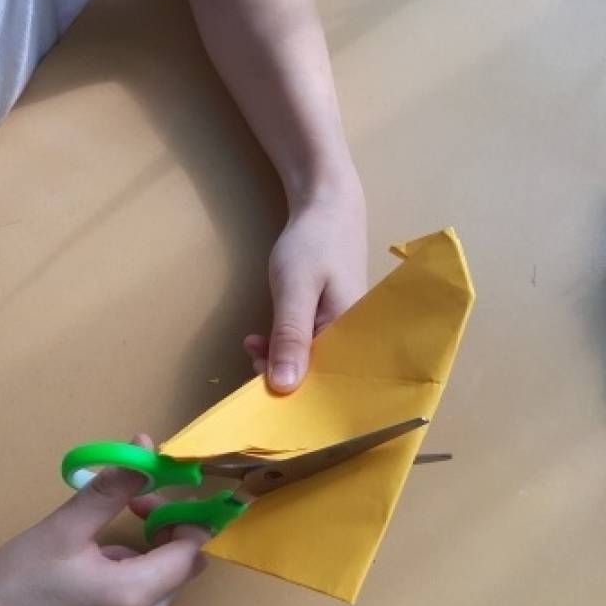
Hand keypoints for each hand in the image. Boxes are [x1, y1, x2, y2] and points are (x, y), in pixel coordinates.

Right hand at [0, 443, 207, 605]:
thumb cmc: (15, 579)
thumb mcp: (66, 526)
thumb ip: (113, 486)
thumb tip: (147, 447)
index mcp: (132, 596)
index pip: (190, 550)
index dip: (175, 519)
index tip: (142, 504)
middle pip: (177, 576)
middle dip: (156, 545)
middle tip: (108, 532)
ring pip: (161, 603)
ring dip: (142, 579)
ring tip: (92, 570)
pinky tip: (93, 602)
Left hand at [244, 179, 366, 392]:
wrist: (326, 206)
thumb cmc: (315, 244)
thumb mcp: (295, 289)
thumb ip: (290, 336)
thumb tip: (283, 387)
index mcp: (355, 336)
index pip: (328, 383)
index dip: (297, 397)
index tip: (263, 399)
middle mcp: (354, 340)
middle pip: (320, 377)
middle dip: (285, 380)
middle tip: (251, 369)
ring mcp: (341, 331)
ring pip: (310, 362)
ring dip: (278, 362)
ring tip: (252, 351)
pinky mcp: (328, 323)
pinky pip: (306, 347)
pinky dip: (282, 347)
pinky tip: (259, 343)